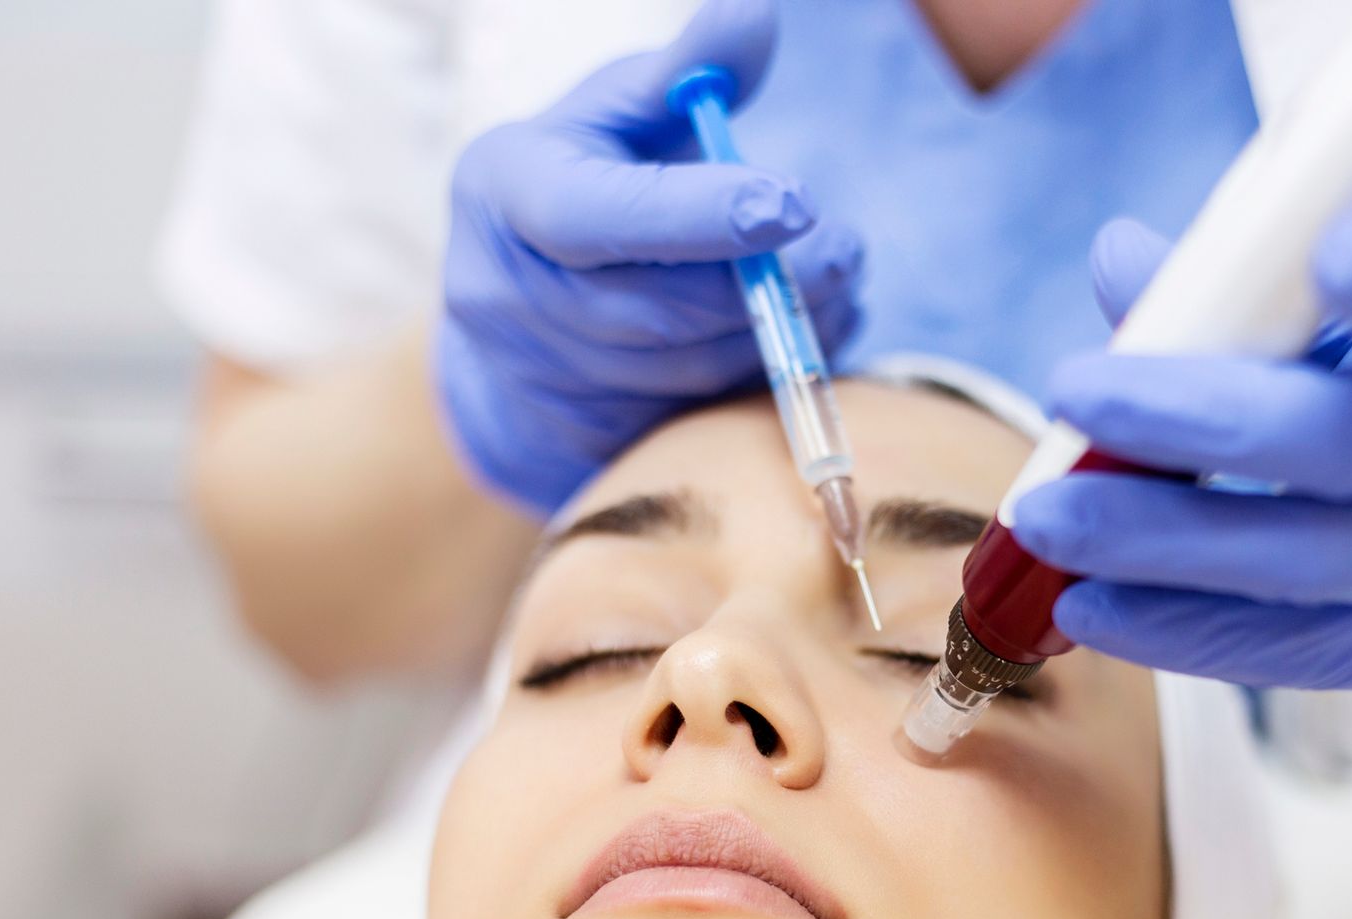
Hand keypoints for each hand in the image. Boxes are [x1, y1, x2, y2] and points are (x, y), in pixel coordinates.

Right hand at [436, 0, 863, 514]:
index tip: (792, 202)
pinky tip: (805, 335)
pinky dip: (764, 376)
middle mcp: (505, 294)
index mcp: (505, 190)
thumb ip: (687, 72)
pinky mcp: (587, 443)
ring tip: (840, 285)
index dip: (697, 216)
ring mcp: (542, 380)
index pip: (597, 216)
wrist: (511, 330)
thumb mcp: (617, 115)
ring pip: (685, 371)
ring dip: (780, 332)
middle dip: (768, 282)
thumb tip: (754, 17)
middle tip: (846, 250)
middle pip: (654, 309)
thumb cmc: (586, 186)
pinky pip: (698, 416)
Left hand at [1013, 213, 1351, 771]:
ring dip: (1161, 540)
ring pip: (1308, 557)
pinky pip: (1285, 649)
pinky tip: (1086, 607)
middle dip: (1199, 419)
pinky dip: (1178, 629)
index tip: (1330, 254)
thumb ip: (1244, 289)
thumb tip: (1122, 258)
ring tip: (1045, 516)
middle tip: (1068, 389)